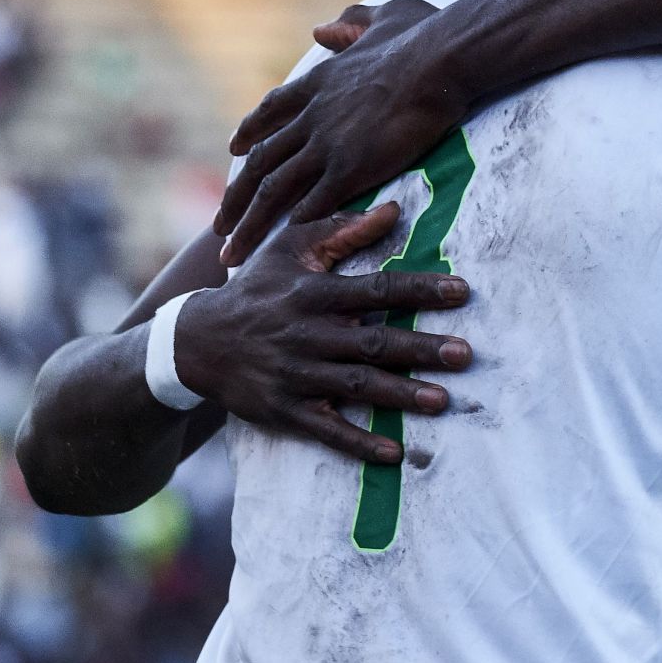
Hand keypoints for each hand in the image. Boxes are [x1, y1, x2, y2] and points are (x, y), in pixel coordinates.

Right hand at [176, 202, 471, 463]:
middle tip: (465, 354)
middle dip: (420, 348)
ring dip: (400, 395)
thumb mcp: (288, 247)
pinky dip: (359, 443)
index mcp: (313, 293)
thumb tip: (394, 209)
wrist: (196, 341)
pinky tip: (394, 453)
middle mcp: (307, 334)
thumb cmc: (255, 288)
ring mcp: (295, 375)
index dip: (419, 290)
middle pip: (372, 342)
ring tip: (442, 400)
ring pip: (355, 386)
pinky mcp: (284, 410)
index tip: (462, 292)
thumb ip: (341, 230)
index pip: (376, 289)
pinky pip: (326, 430)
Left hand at [216, 0, 466, 264]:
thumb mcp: (383, 19)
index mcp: (318, 82)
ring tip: (232, 252)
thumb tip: (322, 30)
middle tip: (219, 225)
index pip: (271, 111)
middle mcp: (311, 116)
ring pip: (274, 191)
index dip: (250, 131)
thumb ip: (350, 27)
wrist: (439, 60)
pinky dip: (295, 225)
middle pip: (259, 162)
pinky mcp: (350, 168)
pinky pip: (314, 203)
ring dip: (251, 225)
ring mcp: (327, 144)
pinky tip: (284, 244)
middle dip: (235, 198)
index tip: (233, 148)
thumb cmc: (423, 37)